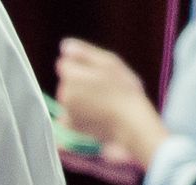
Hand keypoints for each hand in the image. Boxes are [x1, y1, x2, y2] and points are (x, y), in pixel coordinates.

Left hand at [53, 37, 159, 158]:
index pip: (64, 64)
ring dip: (81, 99)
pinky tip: (96, 116)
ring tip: (103, 103)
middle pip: (67, 82)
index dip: (81, 67)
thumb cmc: (124, 91)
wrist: (131, 124)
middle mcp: (64, 94)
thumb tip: (64, 46)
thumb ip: (84, 53)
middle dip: (80, 83)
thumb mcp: (109, 62)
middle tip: (104, 89)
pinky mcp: (71, 128)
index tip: (98, 74)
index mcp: (71, 76)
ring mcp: (66, 112)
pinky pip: (69, 117)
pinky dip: (79, 116)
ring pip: (69, 98)